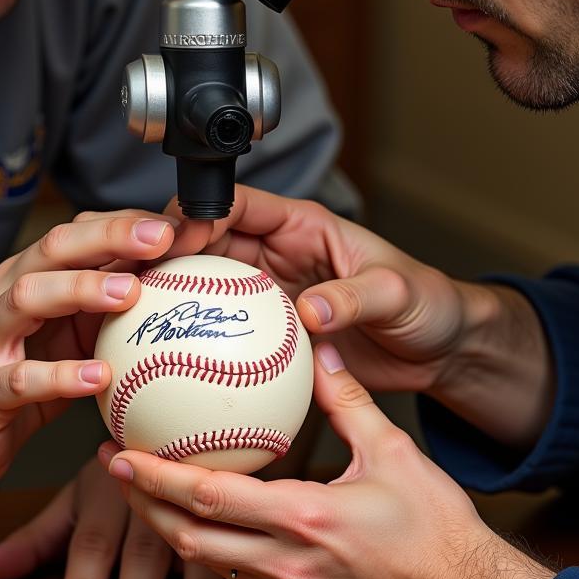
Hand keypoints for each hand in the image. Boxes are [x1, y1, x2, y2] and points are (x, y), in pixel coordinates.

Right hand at [0, 210, 179, 498]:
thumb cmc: (14, 379)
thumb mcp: (64, 334)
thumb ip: (103, 304)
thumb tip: (169, 273)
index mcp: (22, 277)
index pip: (74, 233)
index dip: (124, 223)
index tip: (175, 223)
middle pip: (52, 249)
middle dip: (109, 237)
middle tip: (160, 238)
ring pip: (28, 297)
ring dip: (82, 289)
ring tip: (130, 293)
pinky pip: (20, 379)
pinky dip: (61, 375)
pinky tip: (100, 375)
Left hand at [0, 456, 224, 578]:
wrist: (180, 404)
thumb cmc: (123, 462)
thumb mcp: (79, 497)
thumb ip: (35, 539)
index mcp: (111, 501)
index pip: (92, 547)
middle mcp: (152, 508)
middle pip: (143, 565)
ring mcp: (197, 513)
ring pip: (199, 563)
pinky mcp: (238, 517)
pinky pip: (246, 555)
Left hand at [103, 344, 555, 578]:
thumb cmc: (436, 527)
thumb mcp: (393, 452)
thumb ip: (349, 401)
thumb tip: (319, 350)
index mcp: (304, 520)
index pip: (208, 500)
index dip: (156, 480)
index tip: (121, 453)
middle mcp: (286, 563)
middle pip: (190, 539)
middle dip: (143, 505)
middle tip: (112, 466)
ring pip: (208, 564)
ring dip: (169, 527)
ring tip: (144, 489)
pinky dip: (208, 548)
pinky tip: (203, 519)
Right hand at [169, 186, 552, 447]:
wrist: (440, 351)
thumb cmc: (427, 303)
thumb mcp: (398, 292)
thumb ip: (354, 296)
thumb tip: (311, 310)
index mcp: (301, 226)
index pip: (238, 205)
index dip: (199, 215)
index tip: (173, 243)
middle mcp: (276, 254)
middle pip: (206, 244)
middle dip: (167, 256)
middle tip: (139, 288)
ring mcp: (269, 297)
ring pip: (206, 290)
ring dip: (175, 304)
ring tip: (139, 328)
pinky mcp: (270, 338)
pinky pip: (226, 339)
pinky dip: (201, 349)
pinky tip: (177, 373)